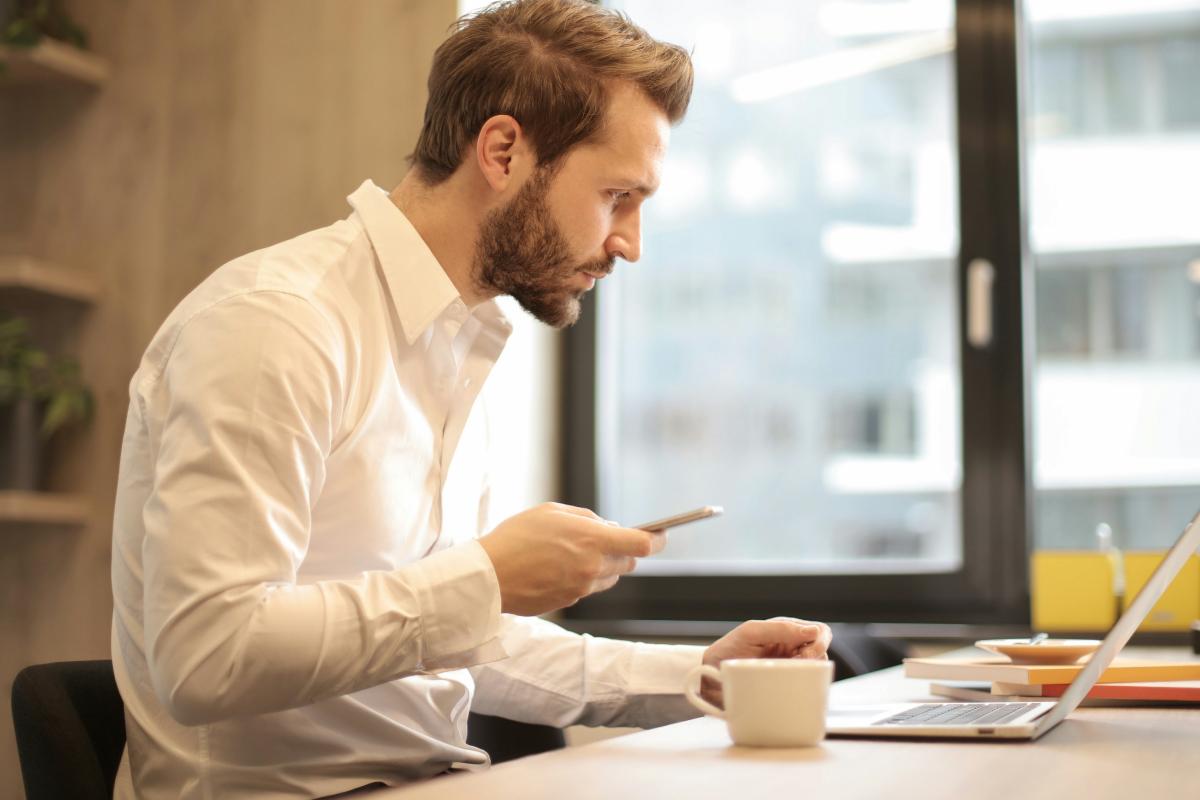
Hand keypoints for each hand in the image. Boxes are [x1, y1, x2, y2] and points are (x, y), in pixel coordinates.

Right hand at [478, 502, 665, 615]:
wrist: (488, 576)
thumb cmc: (516, 537)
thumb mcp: (553, 512)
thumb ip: (587, 519)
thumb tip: (608, 527)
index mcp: (593, 541)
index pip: (642, 544)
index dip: (657, 539)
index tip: (661, 534)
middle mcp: (593, 568)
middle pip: (628, 562)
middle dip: (623, 550)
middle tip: (603, 539)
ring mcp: (582, 589)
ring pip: (609, 577)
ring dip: (603, 565)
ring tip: (573, 553)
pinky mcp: (570, 602)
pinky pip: (588, 588)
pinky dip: (582, 578)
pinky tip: (557, 568)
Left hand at [700, 617, 832, 706]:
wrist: (709, 677)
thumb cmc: (728, 650)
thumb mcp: (750, 633)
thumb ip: (779, 628)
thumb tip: (813, 632)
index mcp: (786, 631)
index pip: (819, 631)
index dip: (819, 641)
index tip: (804, 653)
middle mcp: (792, 649)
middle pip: (823, 651)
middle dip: (817, 657)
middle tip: (798, 664)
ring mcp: (790, 668)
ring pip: (818, 670)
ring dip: (810, 673)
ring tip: (789, 675)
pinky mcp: (786, 687)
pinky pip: (806, 687)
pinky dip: (804, 688)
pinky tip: (792, 689)